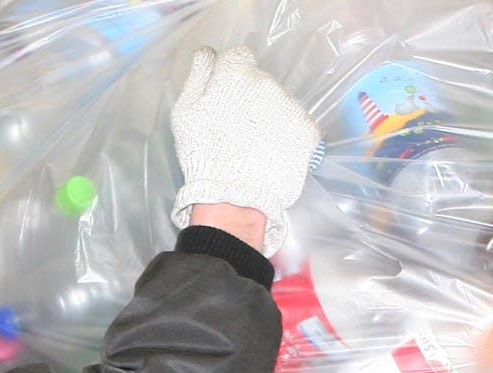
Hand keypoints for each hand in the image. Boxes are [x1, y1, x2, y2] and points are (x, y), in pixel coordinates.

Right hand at [170, 45, 321, 256]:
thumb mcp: (185, 111)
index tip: (225, 99)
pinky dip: (288, 134)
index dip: (230, 77)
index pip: (238, 58)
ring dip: (270, 115)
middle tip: (237, 127)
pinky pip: (298, 123)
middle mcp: (268, 82)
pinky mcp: (308, 130)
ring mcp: (291, 106)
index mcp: (236, 73)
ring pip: (280, 102)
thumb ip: (199, 75)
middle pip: (261, 80)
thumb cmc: (202, 154)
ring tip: (255, 144)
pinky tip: (273, 151)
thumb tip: (210, 54)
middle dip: (250, 97)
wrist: (233, 199)